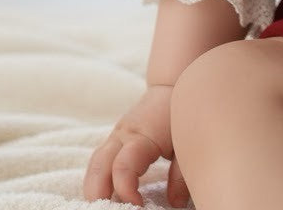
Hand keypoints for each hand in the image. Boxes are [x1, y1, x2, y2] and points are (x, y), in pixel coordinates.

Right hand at [83, 84, 189, 206]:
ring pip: (94, 165)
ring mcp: (116, 135)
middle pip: (99, 167)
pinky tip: (105, 195)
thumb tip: (176, 204)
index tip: (139, 207)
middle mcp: (123, 135)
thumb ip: (181, 174)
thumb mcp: (187, 142)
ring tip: (104, 208)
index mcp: (142, 136)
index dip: (126, 191)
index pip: (123, 167)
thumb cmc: (182, 113)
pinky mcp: (115, 138)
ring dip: (94, 189)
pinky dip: (98, 179)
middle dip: (99, 194)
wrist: (174, 84)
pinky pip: (99, 161)